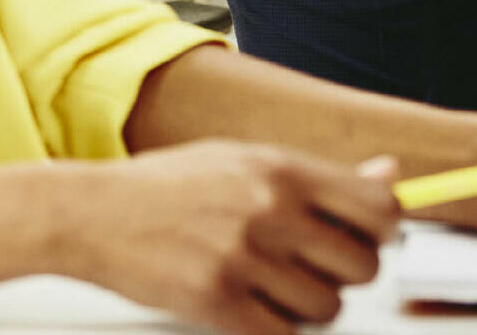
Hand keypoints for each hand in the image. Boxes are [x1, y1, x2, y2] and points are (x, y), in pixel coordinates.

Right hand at [54, 141, 399, 334]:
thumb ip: (314, 174)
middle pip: (362, 265)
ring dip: (307, 306)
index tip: (367, 236)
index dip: (383, 229)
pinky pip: (283, 334)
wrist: (87, 213)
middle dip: (343, 274)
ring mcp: (242, 256)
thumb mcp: (239, 160)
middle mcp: (267, 208)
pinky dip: (272, 328)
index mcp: (278, 168)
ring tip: (269, 287)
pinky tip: (246, 306)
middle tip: (309, 267)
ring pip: (327, 307)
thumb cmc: (163, 186)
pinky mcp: (216, 301)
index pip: (378, 206)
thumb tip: (389, 174)